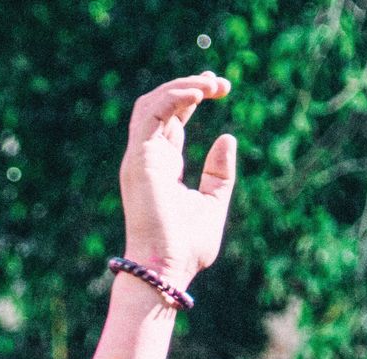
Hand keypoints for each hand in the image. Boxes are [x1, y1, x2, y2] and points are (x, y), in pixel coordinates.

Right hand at [120, 72, 237, 291]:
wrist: (166, 268)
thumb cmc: (186, 246)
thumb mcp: (212, 203)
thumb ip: (219, 173)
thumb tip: (228, 137)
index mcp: (163, 164)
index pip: (172, 117)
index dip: (192, 95)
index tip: (220, 87)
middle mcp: (148, 156)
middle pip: (159, 103)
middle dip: (189, 85)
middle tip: (220, 82)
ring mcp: (140, 156)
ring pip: (152, 102)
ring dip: (181, 86)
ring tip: (211, 84)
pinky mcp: (139, 159)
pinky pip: (152, 114)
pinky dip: (174, 98)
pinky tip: (199, 94)